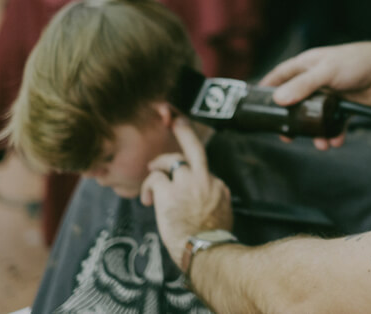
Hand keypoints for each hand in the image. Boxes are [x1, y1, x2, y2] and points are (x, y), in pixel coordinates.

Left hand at [141, 117, 232, 267]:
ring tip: (152, 175)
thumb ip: (214, 199)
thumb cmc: (211, 240)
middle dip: (184, 131)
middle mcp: (205, 179)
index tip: (186, 173)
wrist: (207, 250)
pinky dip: (148, 187)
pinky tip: (148, 199)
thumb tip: (211, 196)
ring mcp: (187, 183)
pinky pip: (155, 178)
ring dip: (158, 167)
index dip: (192, 171)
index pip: (203, 169)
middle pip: (195, 148)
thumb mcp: (222, 214)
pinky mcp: (169, 192)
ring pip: (171, 160)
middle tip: (177, 120)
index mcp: (218, 186)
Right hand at [259, 42, 370, 148]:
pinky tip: (335, 141)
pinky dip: (334, 133)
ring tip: (319, 144)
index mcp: (306, 65)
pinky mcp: (342, 106)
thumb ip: (303, 85)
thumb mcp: (326, 71)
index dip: (268, 88)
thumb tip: (279, 100)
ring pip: (314, 117)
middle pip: (295, 102)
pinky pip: (333, 123)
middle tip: (286, 135)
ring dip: (315, 132)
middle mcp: (315, 80)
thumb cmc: (356, 61)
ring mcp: (328, 95)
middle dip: (291, 120)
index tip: (257, 104)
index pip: (280, 76)